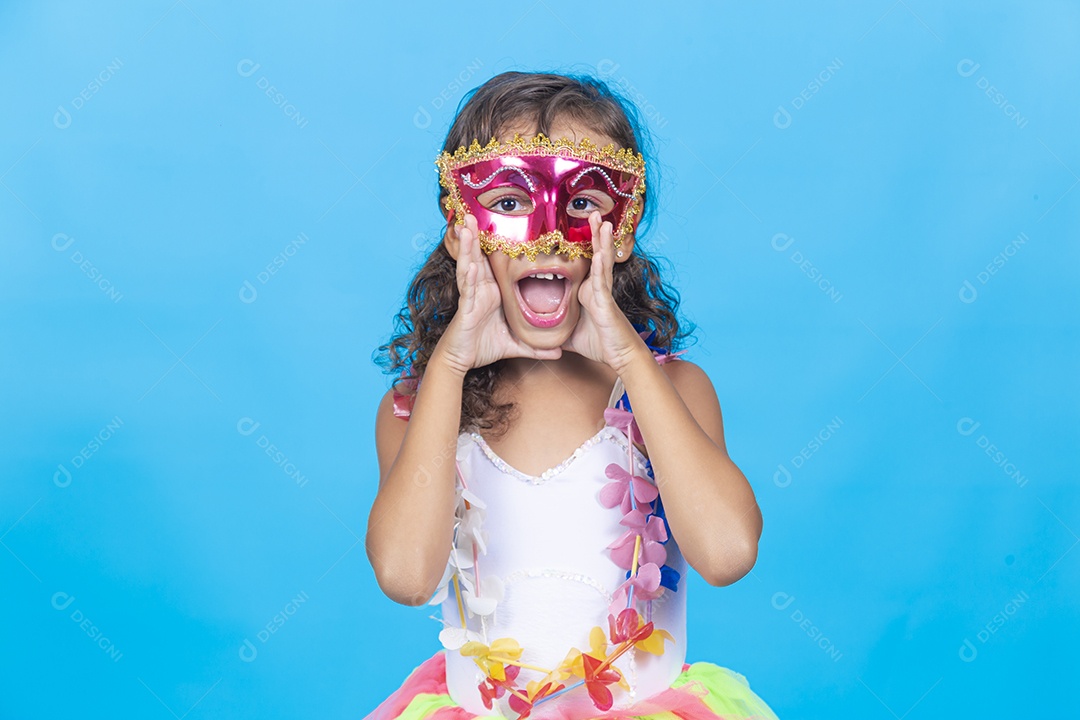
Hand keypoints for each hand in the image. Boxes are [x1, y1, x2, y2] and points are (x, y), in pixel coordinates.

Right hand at [436, 214, 561, 375]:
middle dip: (476, 235)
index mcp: (491, 291)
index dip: (491, 244)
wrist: (462, 361)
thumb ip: (536, 346)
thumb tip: (558, 352)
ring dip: (467, 246)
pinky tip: (469, 263)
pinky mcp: (465, 308)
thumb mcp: (515, 345)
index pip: (492, 263)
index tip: (498, 224)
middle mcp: (479, 289)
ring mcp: (471, 297)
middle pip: (477, 257)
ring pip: (469, 266)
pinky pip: (468, 289)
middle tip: (474, 213)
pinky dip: (468, 275)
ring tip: (466, 225)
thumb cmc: (483, 347)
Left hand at [561, 212, 646, 373]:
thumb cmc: (598, 342)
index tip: (579, 226)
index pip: (586, 262)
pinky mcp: (606, 303)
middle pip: (597, 254)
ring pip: (603, 261)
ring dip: (602, 240)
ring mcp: (603, 293)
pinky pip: (602, 281)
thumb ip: (554, 324)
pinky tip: (602, 252)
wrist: (620, 356)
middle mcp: (597, 287)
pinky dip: (602, 266)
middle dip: (595, 234)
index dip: (585, 244)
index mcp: (588, 290)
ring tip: (603, 221)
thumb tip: (536, 326)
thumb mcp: (568, 331)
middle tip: (593, 213)